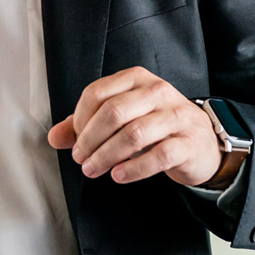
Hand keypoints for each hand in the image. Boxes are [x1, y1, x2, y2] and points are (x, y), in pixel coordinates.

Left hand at [46, 66, 234, 187]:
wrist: (201, 142)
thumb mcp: (122, 118)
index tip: (76, 140)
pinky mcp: (188, 142)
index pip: (97, 93)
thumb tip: (54, 137)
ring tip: (94, 170)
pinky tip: (119, 175)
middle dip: (90, 139)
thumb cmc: (156, 126)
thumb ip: (87, 125)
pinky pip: (158, 155)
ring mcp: (175, 116)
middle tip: (81, 159)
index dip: (80, 119)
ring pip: (134, 133)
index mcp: (137, 78)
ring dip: (107, 156)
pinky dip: (133, 168)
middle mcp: (158, 91)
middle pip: (114, 112)